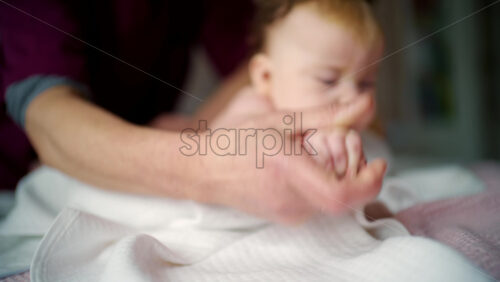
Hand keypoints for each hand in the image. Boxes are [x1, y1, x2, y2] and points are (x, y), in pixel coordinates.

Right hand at [188, 94, 385, 223]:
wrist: (204, 170)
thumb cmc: (237, 140)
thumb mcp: (281, 119)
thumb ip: (327, 114)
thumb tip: (366, 101)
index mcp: (289, 171)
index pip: (344, 195)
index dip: (370, 182)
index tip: (380, 163)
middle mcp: (290, 199)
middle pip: (345, 197)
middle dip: (357, 173)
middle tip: (345, 147)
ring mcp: (287, 212)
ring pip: (332, 201)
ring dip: (340, 178)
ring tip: (320, 154)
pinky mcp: (285, 216)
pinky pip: (317, 204)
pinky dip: (324, 185)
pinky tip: (307, 166)